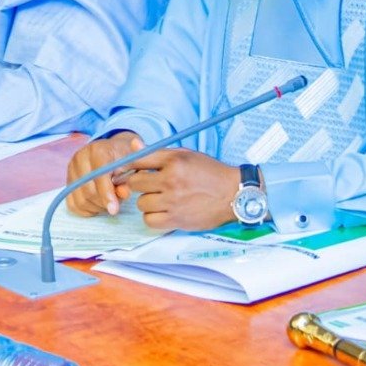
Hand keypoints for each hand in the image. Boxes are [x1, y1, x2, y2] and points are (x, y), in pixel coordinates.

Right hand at [64, 131, 142, 216]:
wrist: (114, 152)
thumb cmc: (127, 158)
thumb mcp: (138, 161)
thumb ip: (136, 175)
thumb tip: (124, 191)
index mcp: (98, 150)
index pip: (98, 175)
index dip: (106, 193)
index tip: (114, 209)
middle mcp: (79, 158)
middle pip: (88, 191)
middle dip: (105, 202)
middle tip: (119, 202)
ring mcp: (71, 171)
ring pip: (81, 200)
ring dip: (98, 207)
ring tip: (111, 201)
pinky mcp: (67, 182)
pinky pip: (73, 205)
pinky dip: (87, 210)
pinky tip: (99, 204)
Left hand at [121, 149, 241, 230]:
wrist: (234, 194)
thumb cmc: (210, 173)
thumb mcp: (185, 155)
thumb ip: (157, 152)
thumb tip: (132, 144)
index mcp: (174, 161)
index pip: (138, 161)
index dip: (130, 166)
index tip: (130, 170)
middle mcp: (171, 181)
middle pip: (135, 183)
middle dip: (139, 184)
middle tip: (150, 185)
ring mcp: (173, 202)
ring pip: (141, 203)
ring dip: (147, 201)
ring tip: (160, 198)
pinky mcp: (177, 220)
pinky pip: (149, 221)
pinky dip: (153, 217)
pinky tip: (162, 211)